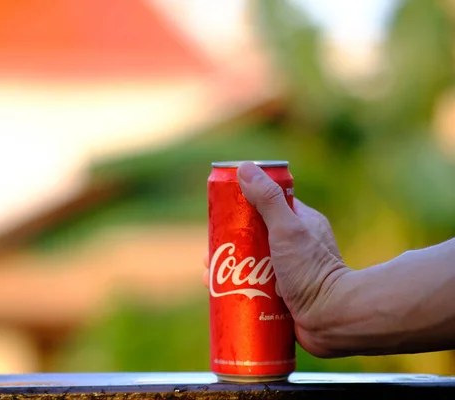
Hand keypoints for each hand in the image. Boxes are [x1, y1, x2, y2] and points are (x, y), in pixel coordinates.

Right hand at [203, 162, 351, 357]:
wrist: (333, 321)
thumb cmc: (312, 272)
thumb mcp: (287, 230)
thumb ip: (267, 199)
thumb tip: (244, 168)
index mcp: (302, 224)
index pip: (266, 207)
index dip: (241, 208)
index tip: (220, 216)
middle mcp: (297, 247)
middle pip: (253, 239)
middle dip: (228, 246)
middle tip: (208, 257)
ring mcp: (290, 274)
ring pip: (251, 267)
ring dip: (228, 273)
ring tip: (209, 281)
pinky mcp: (284, 298)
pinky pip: (255, 291)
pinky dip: (238, 293)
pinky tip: (222, 300)